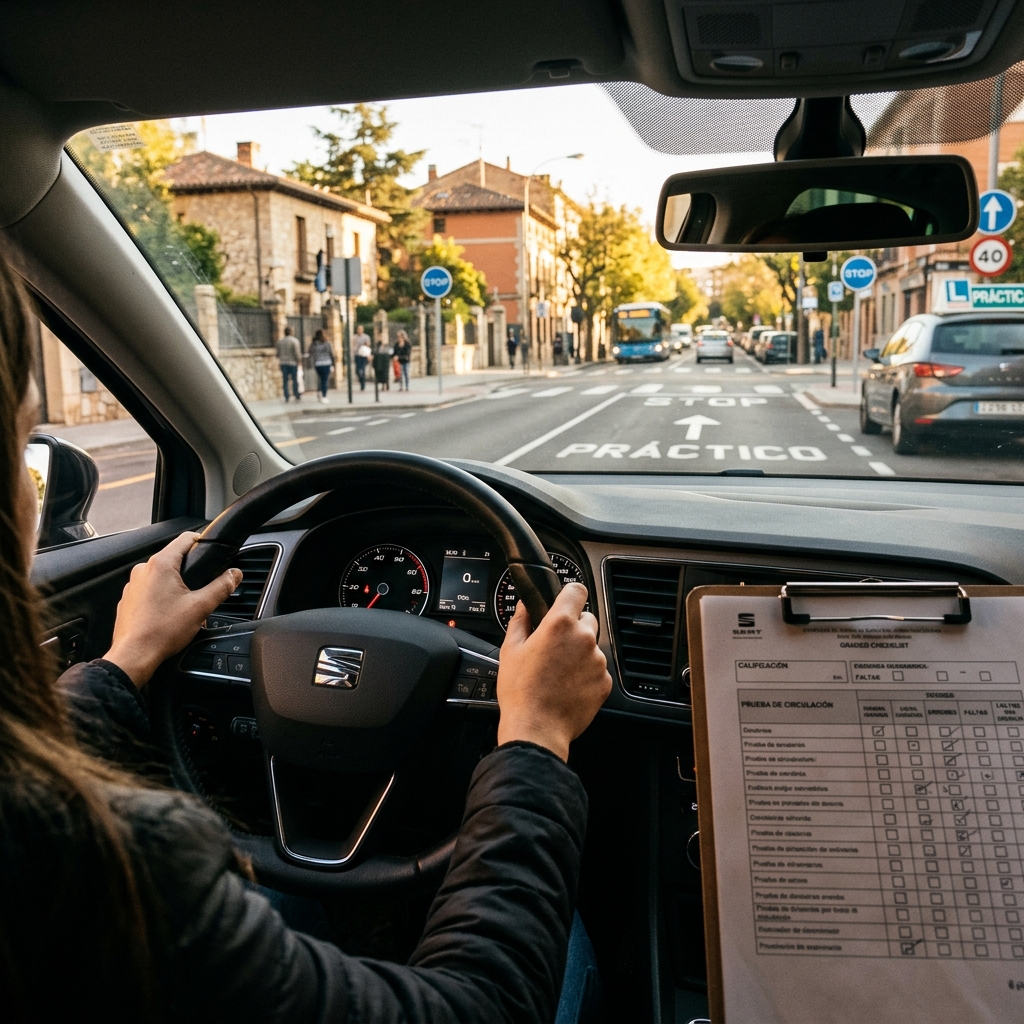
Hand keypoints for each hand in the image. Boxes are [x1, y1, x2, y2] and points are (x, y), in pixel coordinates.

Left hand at [104, 532, 241, 687]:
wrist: (134, 656)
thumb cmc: (162, 631)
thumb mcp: (201, 607)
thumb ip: (222, 587)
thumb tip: (235, 574)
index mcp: (161, 565)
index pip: (186, 538)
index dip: (203, 542)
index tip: (213, 552)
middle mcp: (143, 570)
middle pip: (174, 559)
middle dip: (190, 573)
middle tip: (201, 592)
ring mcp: (133, 585)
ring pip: (162, 577)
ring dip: (176, 587)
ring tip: (185, 608)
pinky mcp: (128, 599)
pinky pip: (150, 591)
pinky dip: (161, 598)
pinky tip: (169, 616)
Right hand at [496, 583, 610, 760]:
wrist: (537, 728)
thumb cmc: (521, 691)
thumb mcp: (510, 649)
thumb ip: (520, 619)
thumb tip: (525, 605)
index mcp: (560, 624)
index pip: (577, 590)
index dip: (570, 595)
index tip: (565, 602)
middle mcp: (584, 638)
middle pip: (587, 619)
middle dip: (573, 628)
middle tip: (554, 646)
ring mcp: (597, 661)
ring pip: (592, 647)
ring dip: (579, 653)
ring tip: (558, 672)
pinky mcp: (605, 682)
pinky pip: (597, 670)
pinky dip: (586, 675)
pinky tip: (567, 686)